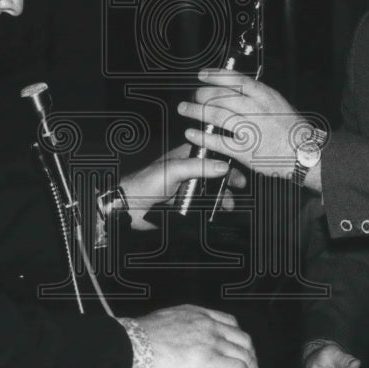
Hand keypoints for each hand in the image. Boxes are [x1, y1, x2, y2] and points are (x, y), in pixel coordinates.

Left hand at [120, 143, 245, 229]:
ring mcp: (186, 188)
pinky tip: (217, 212)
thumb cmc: (145, 183)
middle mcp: (187, 171)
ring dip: (221, 198)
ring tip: (227, 206)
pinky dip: (211, 208)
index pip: (211, 155)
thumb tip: (223, 166)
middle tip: (237, 189)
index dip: (225, 162)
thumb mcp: (174, 170)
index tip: (238, 170)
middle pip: (214, 175)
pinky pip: (202, 205)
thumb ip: (199, 167)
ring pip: (210, 192)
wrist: (130, 208)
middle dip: (226, 183)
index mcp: (185, 157)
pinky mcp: (184, 204)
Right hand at [136, 304, 266, 367]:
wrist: (136, 345)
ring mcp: (212, 341)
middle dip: (252, 355)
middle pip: (242, 338)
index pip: (229, 322)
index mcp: (198, 313)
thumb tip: (183, 343)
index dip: (239, 338)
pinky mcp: (211, 360)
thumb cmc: (141, 337)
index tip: (242, 348)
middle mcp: (209, 324)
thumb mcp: (167, 322)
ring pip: (245, 355)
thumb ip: (181, 329)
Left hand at [177, 69, 315, 182]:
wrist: (306, 154)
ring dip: (197, 111)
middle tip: (193, 95)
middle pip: (221, 97)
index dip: (215, 75)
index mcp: (265, 96)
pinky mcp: (245, 151)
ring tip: (185, 109)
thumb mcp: (279, 103)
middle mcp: (256, 110)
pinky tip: (191, 133)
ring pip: (216, 116)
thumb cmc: (294, 130)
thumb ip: (258, 96)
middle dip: (202, 94)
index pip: (235, 79)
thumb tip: (236, 87)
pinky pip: (218, 141)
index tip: (202, 74)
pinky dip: (201, 137)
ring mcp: (250, 130)